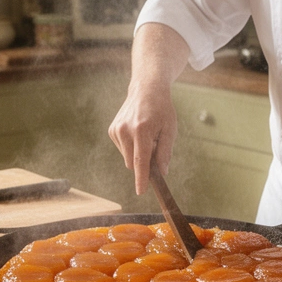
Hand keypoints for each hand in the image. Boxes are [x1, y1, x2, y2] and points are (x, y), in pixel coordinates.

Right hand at [108, 81, 177, 195]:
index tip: (140, 191)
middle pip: (133, 162)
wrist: (146, 90)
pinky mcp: (112, 130)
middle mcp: (125, 130)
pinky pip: (122, 150)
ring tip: (146, 135)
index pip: (140, 160)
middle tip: (155, 147)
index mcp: (142, 130)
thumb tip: (162, 173)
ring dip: (137, 154)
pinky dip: (131, 147)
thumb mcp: (170, 129)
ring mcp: (116, 130)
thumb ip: (165, 152)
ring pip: (127, 158)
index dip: (141, 178)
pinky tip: (137, 133)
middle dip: (144, 162)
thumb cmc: (162, 109)